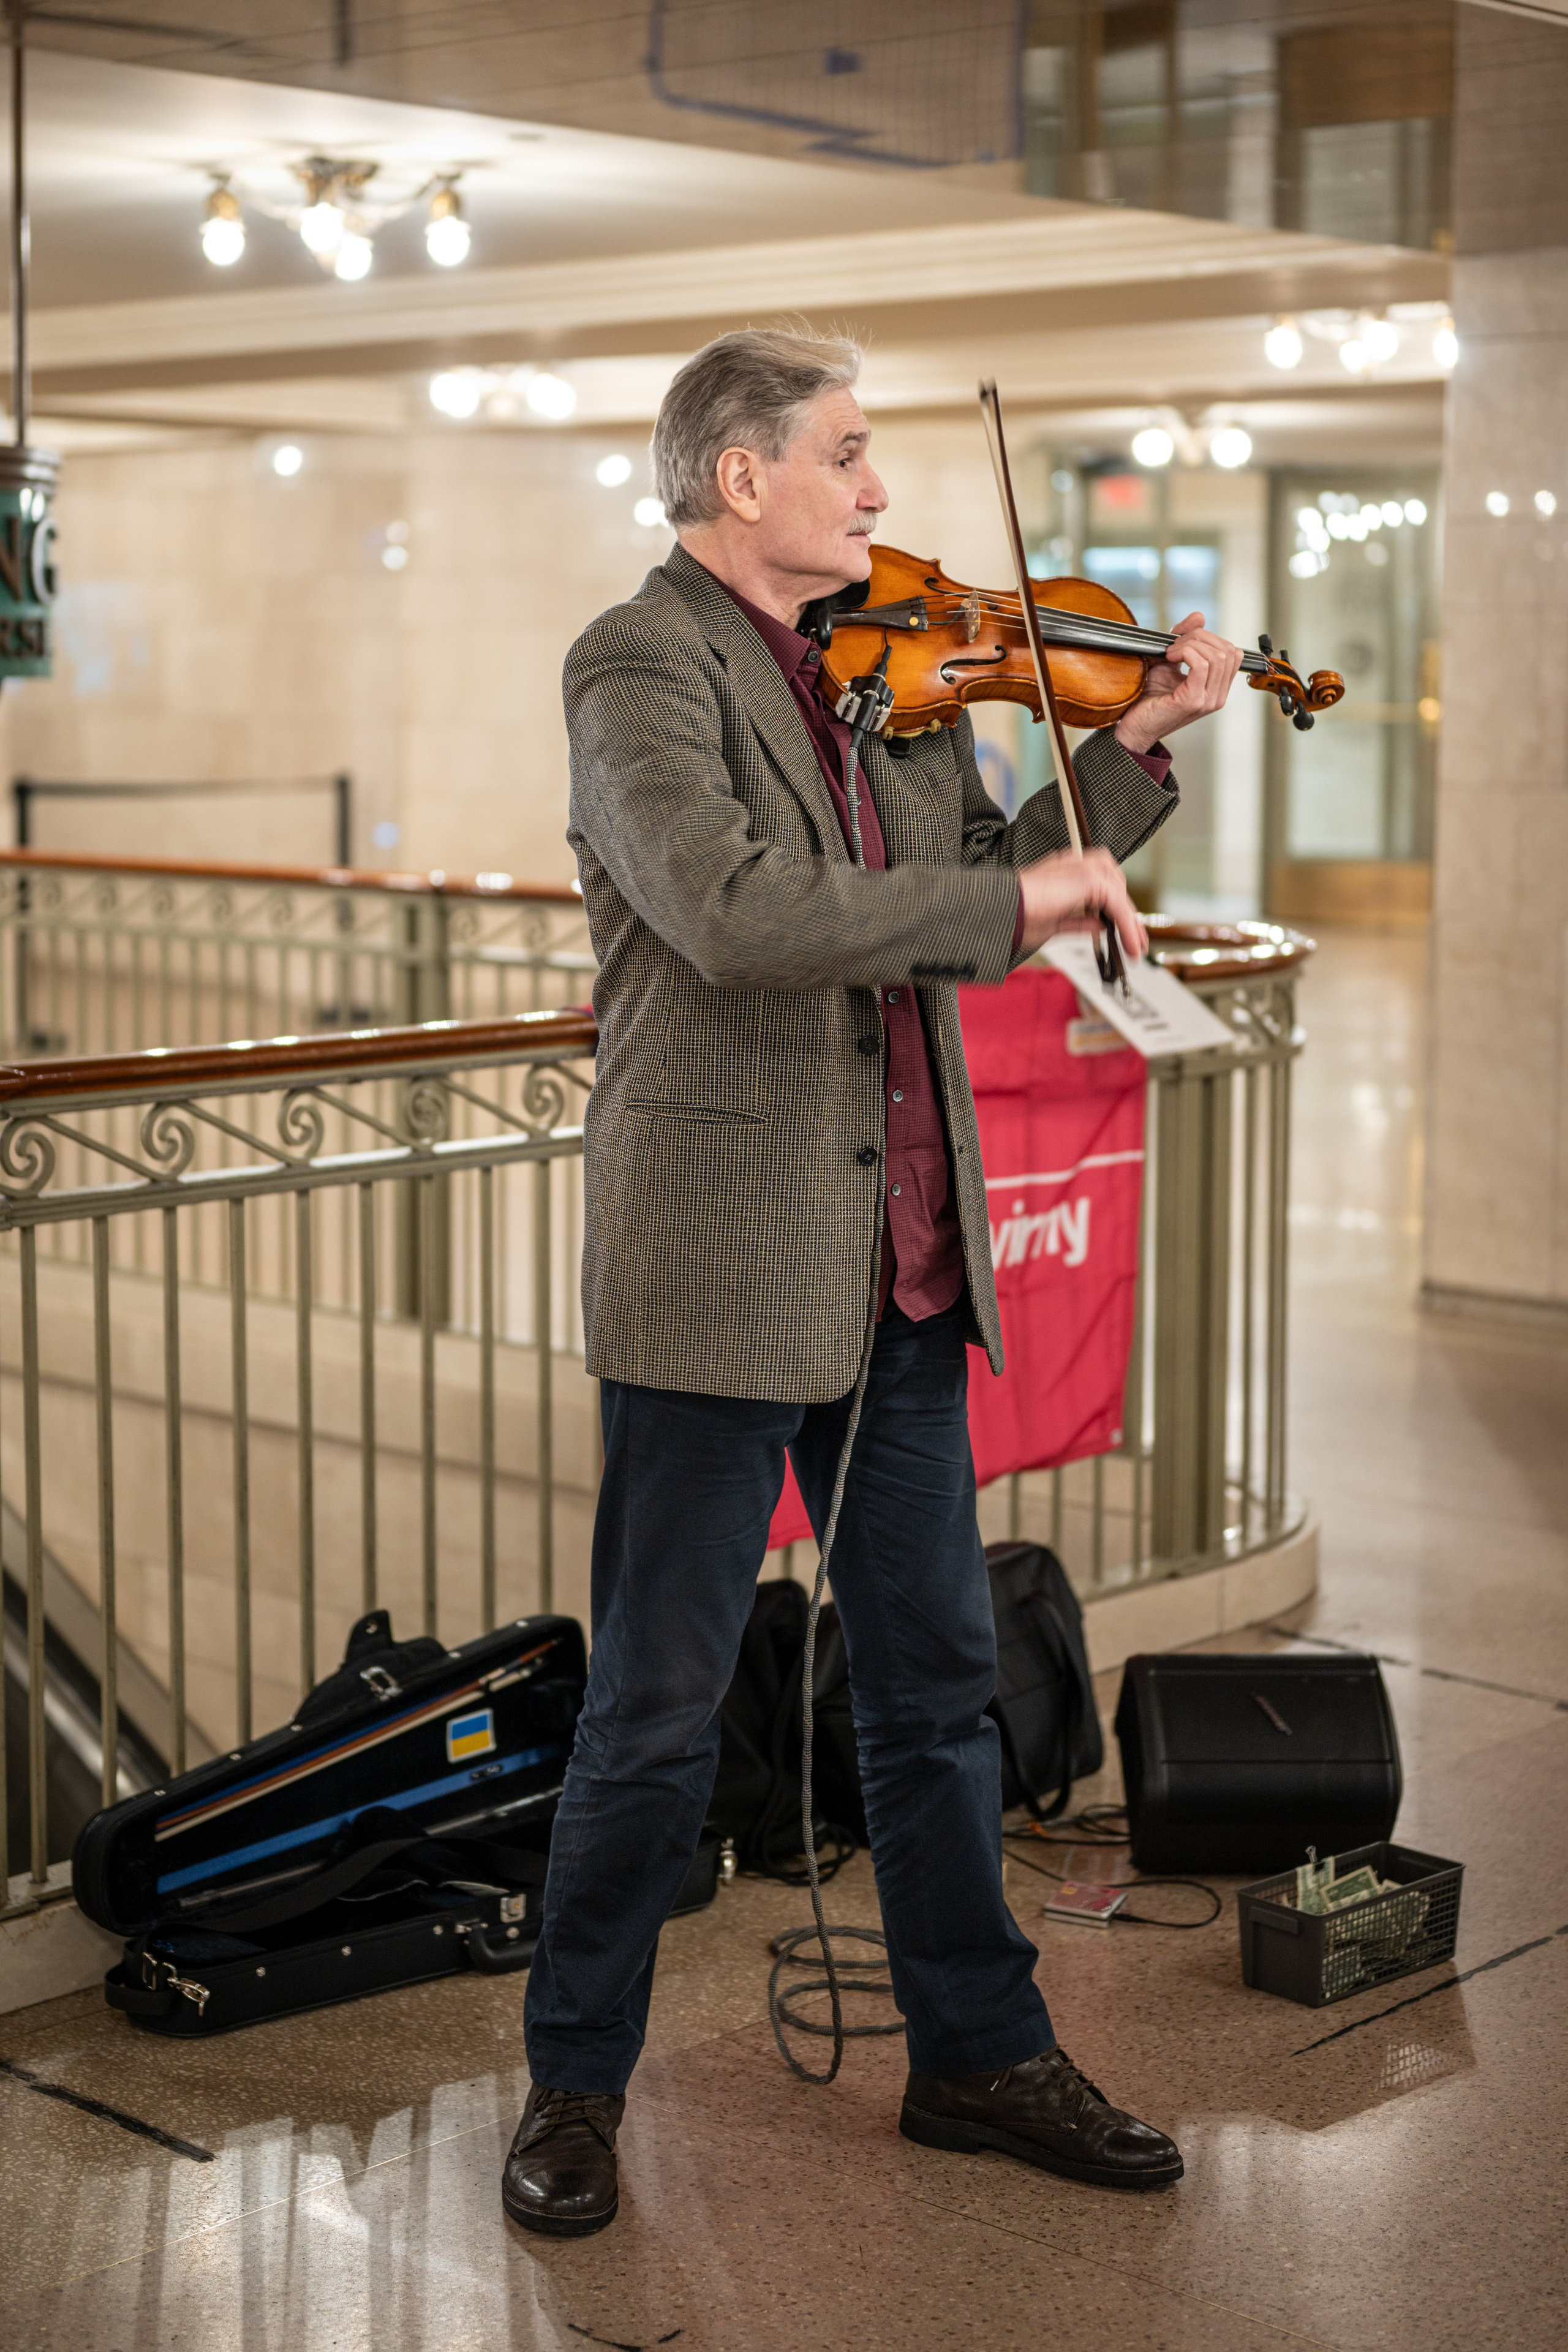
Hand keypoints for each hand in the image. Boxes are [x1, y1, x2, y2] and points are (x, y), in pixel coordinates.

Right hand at [1017, 846, 1147, 960]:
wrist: (1001, 912)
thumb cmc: (1015, 918)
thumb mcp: (1055, 924)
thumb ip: (1080, 922)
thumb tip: (1101, 925)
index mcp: (1064, 872)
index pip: (1101, 884)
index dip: (1115, 909)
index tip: (1124, 934)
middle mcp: (1075, 864)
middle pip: (1115, 882)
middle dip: (1127, 913)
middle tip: (1135, 941)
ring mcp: (1081, 868)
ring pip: (1118, 891)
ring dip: (1129, 919)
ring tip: (1134, 946)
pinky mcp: (1087, 879)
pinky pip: (1116, 902)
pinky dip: (1126, 923)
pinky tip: (1127, 942)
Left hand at [1114, 611, 1242, 753]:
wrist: (1132, 725)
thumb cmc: (1149, 696)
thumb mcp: (1170, 661)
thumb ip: (1186, 639)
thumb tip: (1199, 616)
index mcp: (1217, 688)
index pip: (1233, 652)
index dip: (1210, 637)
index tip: (1183, 640)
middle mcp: (1218, 696)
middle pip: (1227, 650)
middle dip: (1200, 637)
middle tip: (1174, 645)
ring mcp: (1208, 700)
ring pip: (1216, 655)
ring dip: (1190, 644)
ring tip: (1170, 653)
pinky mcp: (1193, 701)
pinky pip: (1201, 665)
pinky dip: (1185, 652)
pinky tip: (1170, 658)